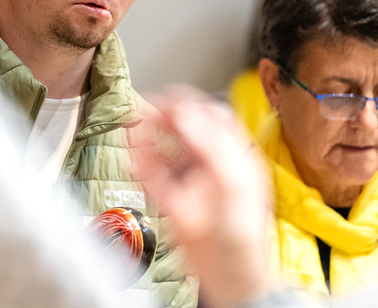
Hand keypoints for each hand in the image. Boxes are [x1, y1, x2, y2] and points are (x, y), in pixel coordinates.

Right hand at [130, 89, 272, 307]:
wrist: (234, 280)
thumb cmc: (244, 238)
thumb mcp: (234, 183)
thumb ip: (211, 145)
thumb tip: (187, 114)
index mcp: (237, 158)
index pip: (213, 118)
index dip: (190, 104)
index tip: (166, 98)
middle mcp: (215, 168)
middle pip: (188, 131)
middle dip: (164, 117)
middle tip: (144, 109)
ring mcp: (195, 186)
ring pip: (168, 152)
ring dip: (149, 138)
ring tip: (133, 126)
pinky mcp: (176, 205)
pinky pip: (155, 178)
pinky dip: (142, 164)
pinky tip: (133, 155)